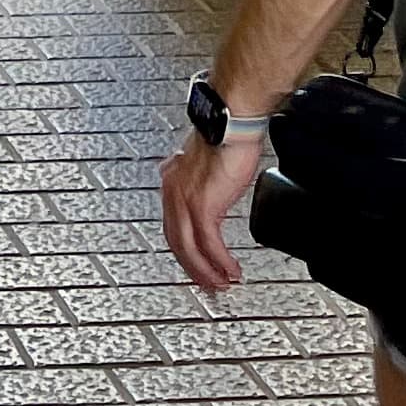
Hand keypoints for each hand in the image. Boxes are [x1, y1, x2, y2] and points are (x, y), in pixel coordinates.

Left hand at [160, 129, 265, 293]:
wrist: (233, 121)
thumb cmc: (227, 134)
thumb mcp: (211, 163)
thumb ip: (207, 181)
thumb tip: (217, 190)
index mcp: (173, 178)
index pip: (172, 223)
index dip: (184, 248)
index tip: (197, 263)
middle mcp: (173, 190)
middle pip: (176, 241)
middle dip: (193, 268)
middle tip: (208, 284)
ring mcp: (185, 199)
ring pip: (188, 248)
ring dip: (206, 271)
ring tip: (222, 284)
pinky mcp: (203, 205)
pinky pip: (209, 244)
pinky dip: (221, 262)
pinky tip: (231, 271)